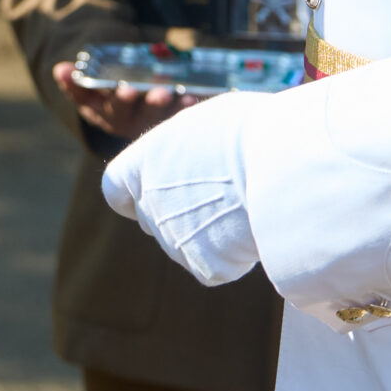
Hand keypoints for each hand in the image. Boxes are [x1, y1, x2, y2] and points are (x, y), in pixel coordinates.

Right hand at [53, 61, 195, 141]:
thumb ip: (73, 82)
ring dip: (174, 108)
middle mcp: (127, 124)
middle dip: (150, 105)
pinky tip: (197, 97)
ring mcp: (149, 126)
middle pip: (137, 117)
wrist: (126, 114)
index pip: (104, 108)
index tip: (127, 89)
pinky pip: (180, 118)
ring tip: (185, 95)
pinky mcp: (169, 125)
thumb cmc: (104, 96)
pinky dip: (189, 108)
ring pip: (162, 119)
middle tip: (160, 92)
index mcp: (103, 114)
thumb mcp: (88, 91)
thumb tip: (60, 69)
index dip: (119, 100)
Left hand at [101, 90, 266, 286]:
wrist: (275, 165)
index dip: (131, 193)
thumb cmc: (247, 131)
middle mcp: (149, 204)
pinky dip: (235, 255)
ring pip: (187, 244)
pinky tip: (253, 230)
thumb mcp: (207, 123)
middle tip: (220, 197)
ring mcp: (173, 239)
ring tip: (246, 205)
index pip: (116, 189)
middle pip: (152, 220)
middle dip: (178, 214)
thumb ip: (187, 148)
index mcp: (142, 163)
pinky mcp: (203, 265)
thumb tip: (198, 158)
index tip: (153, 190)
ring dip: (210, 233)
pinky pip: (217, 266)